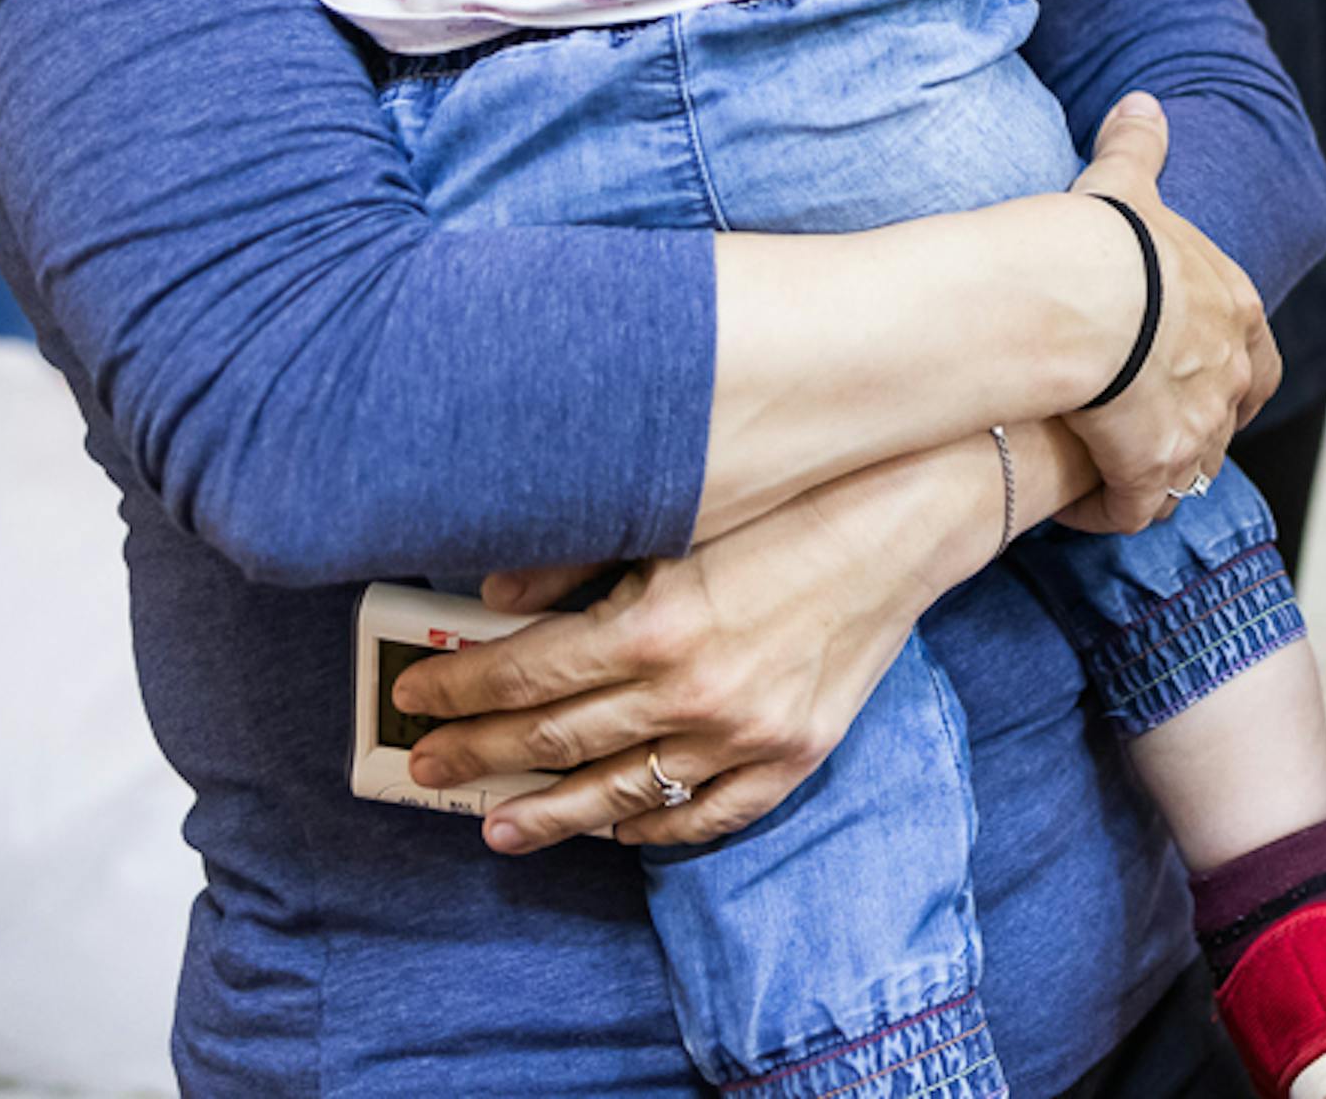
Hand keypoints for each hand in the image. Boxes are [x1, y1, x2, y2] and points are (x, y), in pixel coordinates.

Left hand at [387, 436, 1002, 854]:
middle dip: (478, 756)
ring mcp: (746, 736)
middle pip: (556, 744)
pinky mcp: (794, 755)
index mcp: (655, 627)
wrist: (912, 511)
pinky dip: (652, 827)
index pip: (523, 676)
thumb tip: (493, 597)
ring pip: (622, 796)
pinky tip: (615, 826)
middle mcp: (695, 694)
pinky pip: (706, 815)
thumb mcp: (676, 512)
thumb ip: (577, 558)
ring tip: (496, 827)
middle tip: (425, 765)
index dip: (457, 687)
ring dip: (547, 816)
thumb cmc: (791, 497)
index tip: (413, 693)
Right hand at [1060, 95, 1278, 530]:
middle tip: (1148, 436)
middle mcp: (1230, 374)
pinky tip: (1075, 504)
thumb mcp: (1129, 185)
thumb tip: (1142, 103)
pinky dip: (1109, 512)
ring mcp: (1198, 428)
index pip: (1258, 358)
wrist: (1091, 297)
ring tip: (1110, 475)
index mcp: (1235, 309)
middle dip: (1195, 431)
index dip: (1235, 376)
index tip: (1205, 384)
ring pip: (1190, 471)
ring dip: (1156, 477)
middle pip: (1227, 419)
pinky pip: (1137, 509)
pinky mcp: (1155, 470)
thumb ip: (1140, 146)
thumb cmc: (1112, 238)